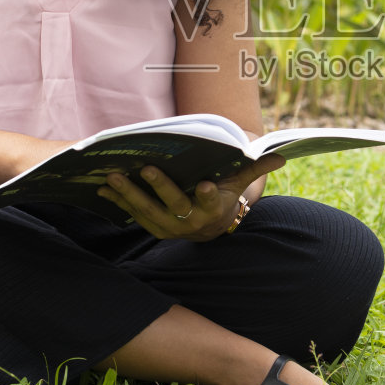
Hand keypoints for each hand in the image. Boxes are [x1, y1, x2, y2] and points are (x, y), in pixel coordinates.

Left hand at [99, 154, 284, 239]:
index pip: (212, 201)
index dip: (208, 195)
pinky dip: (118, 202)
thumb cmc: (224, 194)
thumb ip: (255, 166)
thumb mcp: (240, 182)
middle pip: (174, 205)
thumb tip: (281, 155)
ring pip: (148, 211)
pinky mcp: (153, 228)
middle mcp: (191, 222)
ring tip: (113, 177)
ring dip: (129, 195)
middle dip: (160, 187)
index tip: (205, 184)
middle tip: (146, 168)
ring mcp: (170, 227)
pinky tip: (102, 189)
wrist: (211, 227)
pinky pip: (133, 214)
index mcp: (213, 209)